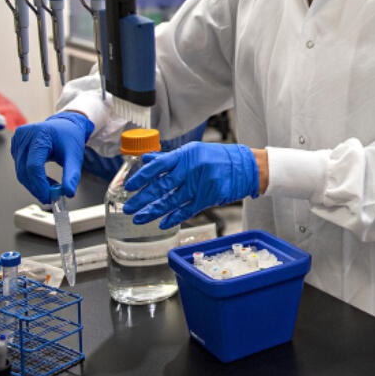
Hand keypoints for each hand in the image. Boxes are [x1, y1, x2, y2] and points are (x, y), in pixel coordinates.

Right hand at [10, 112, 92, 203]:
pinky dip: (31, 178)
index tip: (49, 198)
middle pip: (24, 171)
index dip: (40, 185)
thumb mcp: (75, 156)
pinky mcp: (15, 146)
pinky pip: (20, 168)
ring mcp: (18, 140)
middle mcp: (25, 135)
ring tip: (51, 189)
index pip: (34, 166)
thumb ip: (72, 175)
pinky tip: (44, 179)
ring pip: (20, 172)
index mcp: (40, 134)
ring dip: (34, 184)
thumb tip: (69, 193)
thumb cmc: (69, 138)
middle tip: (50, 198)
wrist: (65, 125)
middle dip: (37, 188)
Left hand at [123, 142, 259, 229]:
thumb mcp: (193, 151)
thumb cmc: (218, 157)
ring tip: (140, 218)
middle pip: (162, 186)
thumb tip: (146, 160)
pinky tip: (163, 223)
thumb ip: (169, 158)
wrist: (245, 166)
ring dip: (154, 211)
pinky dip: (174, 218)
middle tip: (129, 208)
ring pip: (172, 201)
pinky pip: (187, 210)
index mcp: (186, 154)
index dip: (142, 176)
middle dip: (143, 199)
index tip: (129, 186)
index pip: (158, 165)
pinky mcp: (208, 197)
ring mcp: (200, 184)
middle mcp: (191, 168)